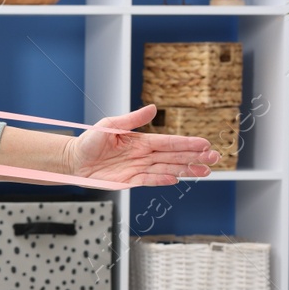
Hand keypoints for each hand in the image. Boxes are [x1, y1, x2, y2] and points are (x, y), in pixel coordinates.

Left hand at [65, 104, 219, 185]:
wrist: (74, 161)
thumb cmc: (89, 141)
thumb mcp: (110, 125)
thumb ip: (132, 119)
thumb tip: (154, 108)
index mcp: (141, 141)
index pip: (169, 142)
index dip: (187, 143)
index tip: (205, 144)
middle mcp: (143, 155)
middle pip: (174, 156)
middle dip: (194, 157)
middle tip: (215, 158)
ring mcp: (138, 169)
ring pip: (167, 169)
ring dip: (186, 170)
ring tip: (205, 172)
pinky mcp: (130, 181)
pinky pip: (150, 181)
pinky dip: (162, 180)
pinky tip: (177, 179)